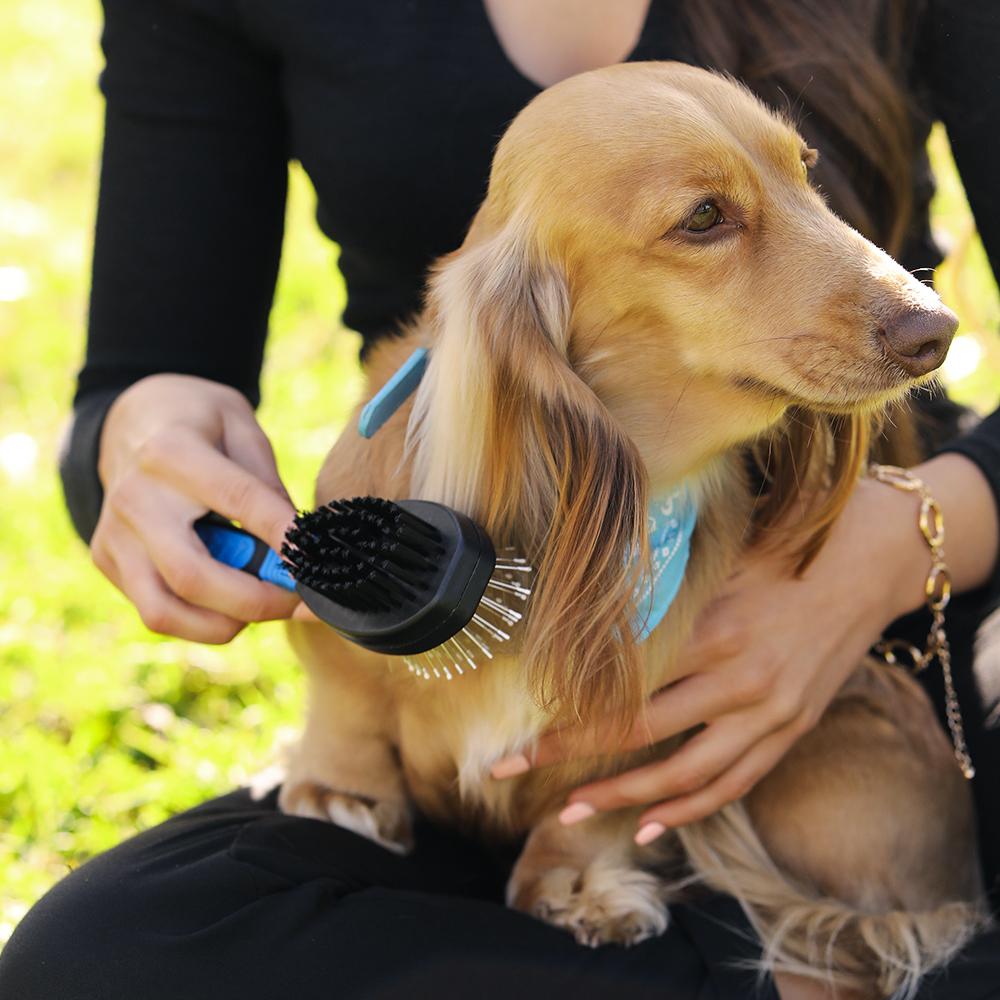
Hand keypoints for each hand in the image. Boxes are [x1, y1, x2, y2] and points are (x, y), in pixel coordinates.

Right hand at [91, 374, 298, 642]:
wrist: (133, 418)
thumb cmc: (203, 425)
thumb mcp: (242, 428)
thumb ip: (267, 485)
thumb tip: (298, 548)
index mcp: (173, 452)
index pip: (238, 500)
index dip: (283, 536)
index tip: (318, 562)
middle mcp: (135, 498)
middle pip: (192, 575)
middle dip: (256, 602)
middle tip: (299, 602)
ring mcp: (114, 534)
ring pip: (164, 611)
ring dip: (226, 623)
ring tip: (264, 605)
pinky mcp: (106, 560)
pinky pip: (157, 612)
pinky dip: (201, 621)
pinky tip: (231, 603)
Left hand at [491, 474, 942, 842]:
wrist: (865, 570)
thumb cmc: (783, 552)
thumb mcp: (719, 561)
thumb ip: (663, 591)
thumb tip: (593, 607)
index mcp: (712, 630)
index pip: (623, 681)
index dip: (568, 705)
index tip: (522, 719)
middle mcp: (739, 681)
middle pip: (639, 731)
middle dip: (569, 752)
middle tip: (512, 767)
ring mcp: (767, 715)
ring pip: (684, 774)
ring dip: (623, 797)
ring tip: (569, 811)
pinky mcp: (789, 732)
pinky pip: (734, 784)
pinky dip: (690, 810)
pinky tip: (650, 827)